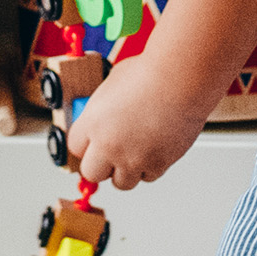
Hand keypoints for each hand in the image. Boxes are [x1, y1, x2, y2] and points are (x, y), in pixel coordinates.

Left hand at [63, 54, 212, 191]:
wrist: (181, 78)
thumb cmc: (149, 74)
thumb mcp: (111, 86)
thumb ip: (101, 109)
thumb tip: (100, 118)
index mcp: (92, 124)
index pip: (75, 148)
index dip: (85, 145)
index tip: (91, 143)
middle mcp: (110, 145)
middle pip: (92, 173)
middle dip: (100, 164)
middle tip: (109, 154)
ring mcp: (134, 158)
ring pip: (121, 182)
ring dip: (125, 170)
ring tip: (134, 151)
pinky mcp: (159, 163)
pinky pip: (148, 176)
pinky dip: (150, 166)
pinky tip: (154, 148)